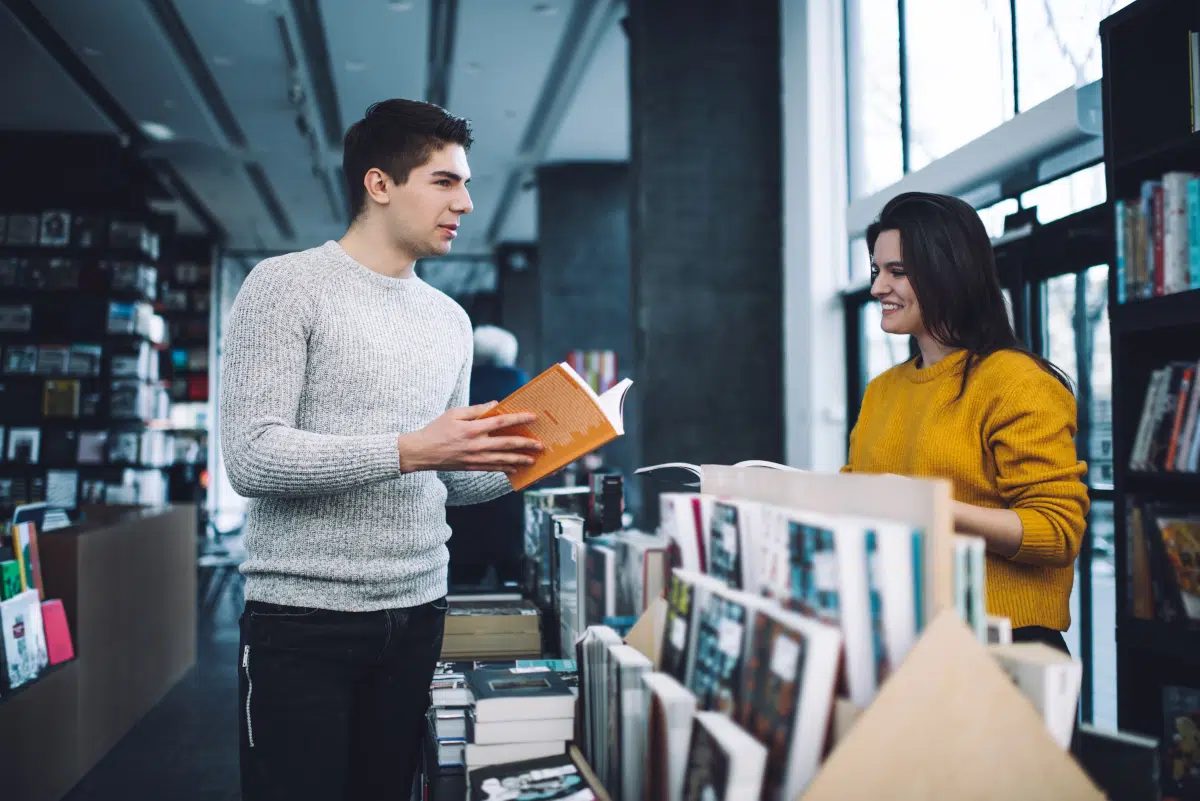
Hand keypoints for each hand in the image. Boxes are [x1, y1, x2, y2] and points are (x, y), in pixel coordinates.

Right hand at [397, 401, 542, 474]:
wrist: (422, 452)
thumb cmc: (437, 429)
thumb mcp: (454, 413)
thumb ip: (476, 409)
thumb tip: (495, 405)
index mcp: (473, 428)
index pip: (501, 422)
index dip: (518, 419)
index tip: (532, 417)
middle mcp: (477, 444)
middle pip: (507, 444)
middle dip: (526, 444)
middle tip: (540, 444)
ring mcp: (475, 458)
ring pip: (503, 459)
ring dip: (520, 459)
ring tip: (533, 459)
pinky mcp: (472, 467)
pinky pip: (493, 468)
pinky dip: (506, 468)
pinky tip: (515, 468)